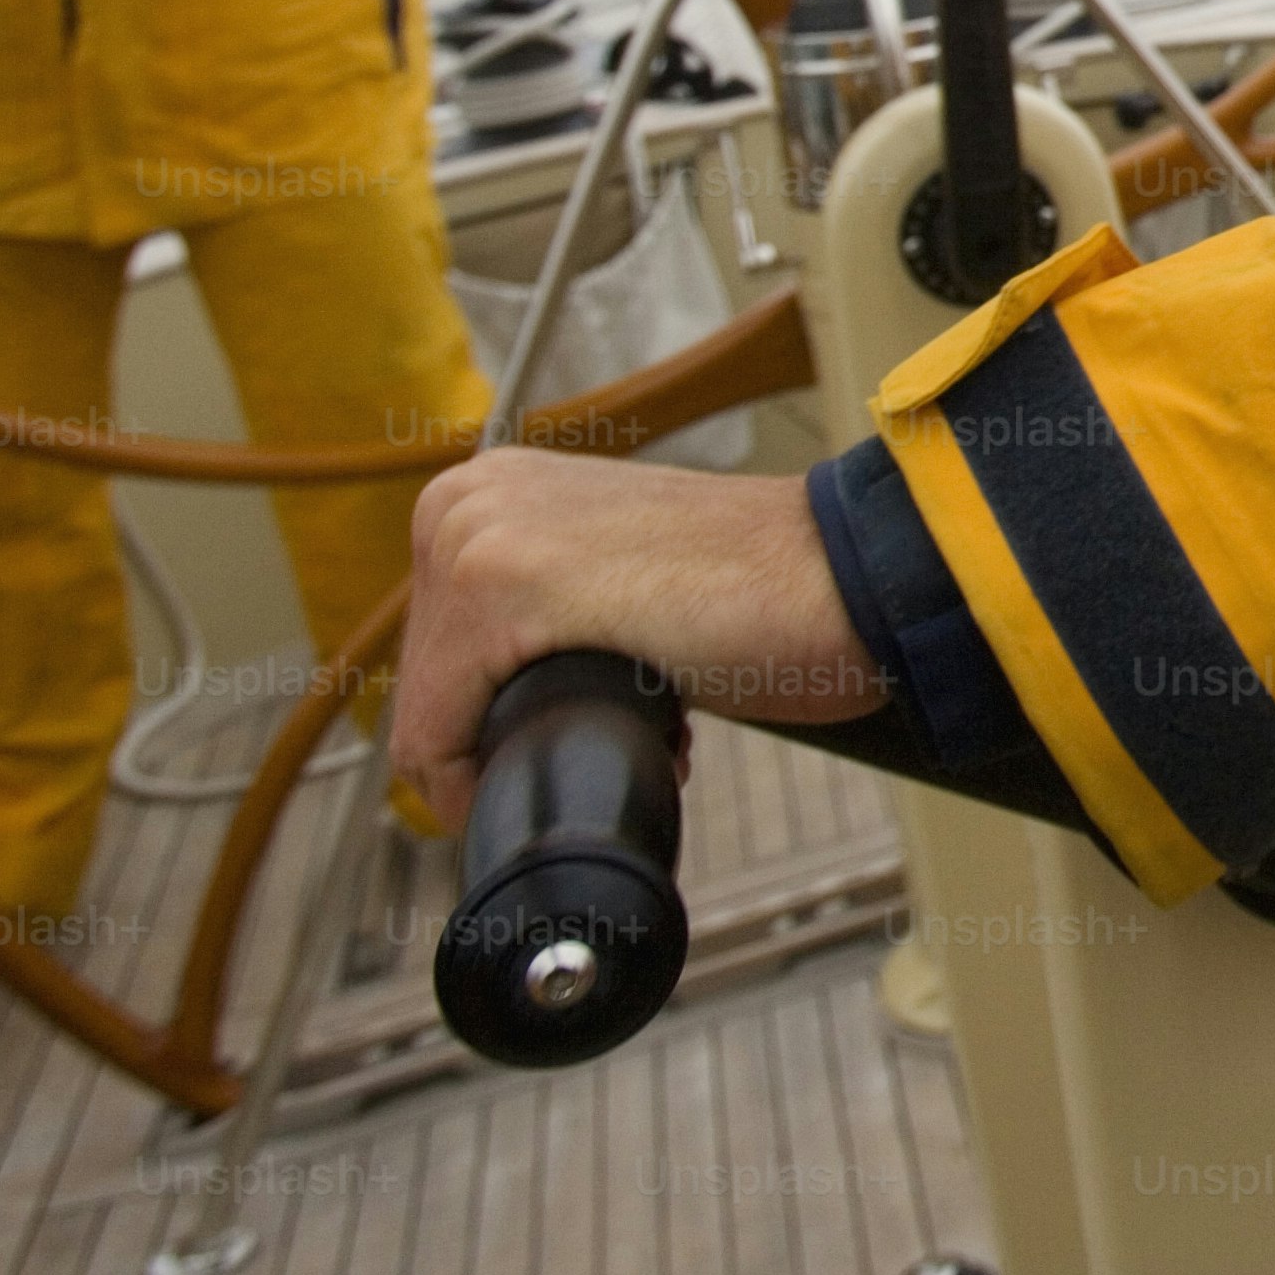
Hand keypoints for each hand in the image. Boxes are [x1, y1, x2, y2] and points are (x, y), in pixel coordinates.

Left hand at [392, 446, 886, 829]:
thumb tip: (486, 707)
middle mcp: (465, 499)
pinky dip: (501, 782)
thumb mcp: (614, 578)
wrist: (849, 576)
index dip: (507, 723)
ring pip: (432, 725)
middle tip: (637, 717)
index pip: (431, 663)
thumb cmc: (761, 592)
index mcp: (485, 493)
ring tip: (640, 719)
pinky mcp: (499, 584)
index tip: (603, 708)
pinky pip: (438, 739)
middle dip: (521, 738)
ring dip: (534, 755)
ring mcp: (477, 535)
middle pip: (425, 695)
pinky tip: (605, 746)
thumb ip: (540, 611)